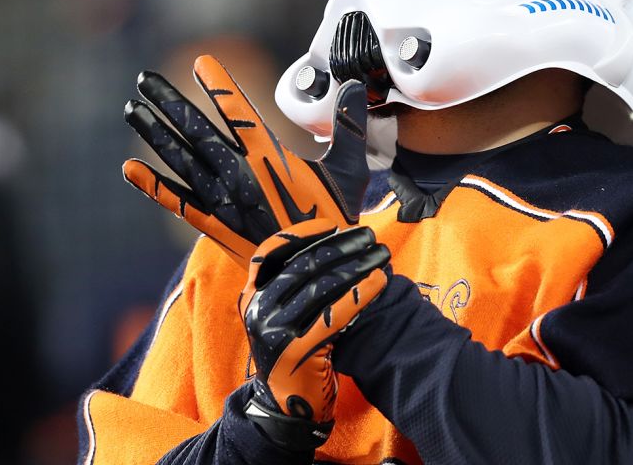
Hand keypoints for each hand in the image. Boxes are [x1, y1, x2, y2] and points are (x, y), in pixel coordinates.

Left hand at [122, 54, 369, 268]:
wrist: (315, 277)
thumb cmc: (334, 221)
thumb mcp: (350, 170)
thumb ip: (349, 125)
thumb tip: (358, 85)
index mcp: (270, 157)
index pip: (238, 111)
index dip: (219, 85)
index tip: (201, 61)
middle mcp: (238, 174)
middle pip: (197, 130)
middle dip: (170, 102)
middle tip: (146, 78)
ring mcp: (222, 201)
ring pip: (180, 160)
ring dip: (154, 133)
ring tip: (132, 109)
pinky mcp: (214, 226)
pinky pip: (177, 201)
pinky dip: (153, 186)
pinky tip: (130, 169)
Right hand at [238, 219, 389, 450]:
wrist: (286, 407)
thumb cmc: (295, 352)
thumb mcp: (282, 316)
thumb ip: (295, 286)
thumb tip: (331, 244)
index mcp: (252, 296)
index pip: (270, 252)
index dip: (301, 234)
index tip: (333, 225)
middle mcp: (257, 310)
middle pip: (303, 265)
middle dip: (340, 247)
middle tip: (369, 237)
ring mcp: (274, 331)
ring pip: (321, 286)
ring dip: (356, 266)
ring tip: (380, 256)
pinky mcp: (297, 351)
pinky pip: (334, 314)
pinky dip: (360, 294)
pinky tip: (379, 283)